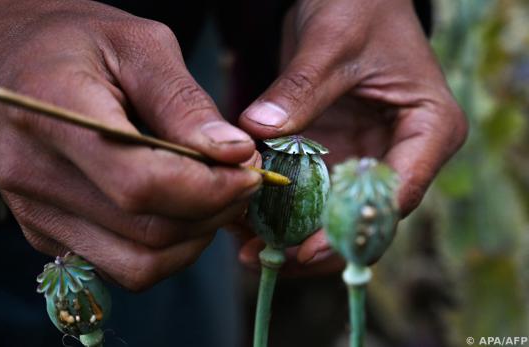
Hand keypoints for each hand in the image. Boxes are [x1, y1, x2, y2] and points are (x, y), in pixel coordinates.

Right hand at [0, 0, 260, 290]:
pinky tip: (176, 209)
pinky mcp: (43, 233)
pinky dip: (164, 249)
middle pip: (147, 233)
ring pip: (138, 265)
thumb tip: (235, 155)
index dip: (210, 188)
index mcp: (52, 113)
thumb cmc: (71, 41)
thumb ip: (184, 103)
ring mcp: (34, 213)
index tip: (250, 170)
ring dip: (193, 239)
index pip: (141, 184)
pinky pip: (119, 267)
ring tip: (213, 196)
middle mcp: (34, 176)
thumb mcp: (136, 45)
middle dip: (214, 213)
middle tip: (242, 179)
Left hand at [237, 0, 467, 274]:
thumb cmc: (359, 7)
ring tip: (246, 248)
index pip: (398, 192)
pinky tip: (243, 221)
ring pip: (333, 216)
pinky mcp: (335, 156)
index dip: (353, 228)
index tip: (306, 249)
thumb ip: (301, 87)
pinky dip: (280, 210)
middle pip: (364, 218)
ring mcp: (366, 159)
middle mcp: (401, 154)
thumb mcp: (332, 40)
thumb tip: (258, 132)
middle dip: (315, 245)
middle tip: (264, 258)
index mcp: (428, 128)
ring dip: (292, 236)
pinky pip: (309, 194)